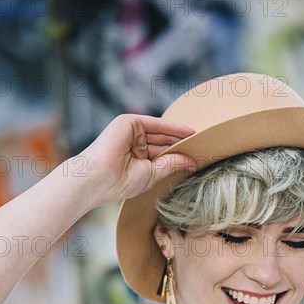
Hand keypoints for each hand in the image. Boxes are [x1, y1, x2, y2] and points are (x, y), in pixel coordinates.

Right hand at [75, 114, 195, 204]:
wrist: (98, 179)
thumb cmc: (120, 182)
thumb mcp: (152, 173)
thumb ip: (171, 164)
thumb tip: (191, 161)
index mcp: (136, 156)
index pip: (162, 152)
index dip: (180, 154)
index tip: (198, 157)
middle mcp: (133, 142)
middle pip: (164, 141)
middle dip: (183, 143)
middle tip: (205, 146)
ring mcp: (130, 131)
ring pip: (162, 132)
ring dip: (181, 135)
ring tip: (202, 140)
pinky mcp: (128, 122)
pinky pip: (156, 123)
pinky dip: (172, 127)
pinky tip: (189, 132)